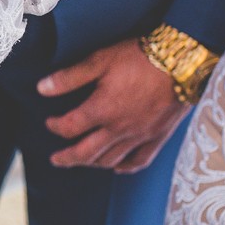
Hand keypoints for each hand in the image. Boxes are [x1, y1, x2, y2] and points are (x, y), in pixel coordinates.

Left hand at [38, 38, 188, 173]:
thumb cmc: (140, 57)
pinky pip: (138, 161)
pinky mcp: (158, 137)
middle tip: (55, 160)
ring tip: (81, 161)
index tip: (49, 122)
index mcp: (102, 110)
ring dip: (91, 163)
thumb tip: (41, 89)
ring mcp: (140, 136)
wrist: (183, 61)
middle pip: (86, 153)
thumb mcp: (100, 60)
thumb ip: (69, 77)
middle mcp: (119, 129)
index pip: (69, 128)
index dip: (55, 127)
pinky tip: (116, 167)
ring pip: (110, 160)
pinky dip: (124, 167)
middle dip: (67, 158)